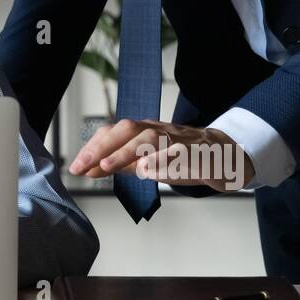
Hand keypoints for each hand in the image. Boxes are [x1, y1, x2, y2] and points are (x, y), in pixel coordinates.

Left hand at [68, 119, 253, 191]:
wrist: (223, 156)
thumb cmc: (181, 158)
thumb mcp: (146, 160)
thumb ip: (119, 164)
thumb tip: (88, 169)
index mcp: (144, 131)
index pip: (114, 131)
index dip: (92, 146)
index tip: (75, 166)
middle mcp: (158, 130)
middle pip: (128, 129)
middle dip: (101, 146)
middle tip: (83, 165)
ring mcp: (178, 139)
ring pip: (150, 138)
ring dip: (125, 152)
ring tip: (106, 166)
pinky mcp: (196, 152)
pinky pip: (177, 152)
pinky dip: (161, 160)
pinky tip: (146, 171)